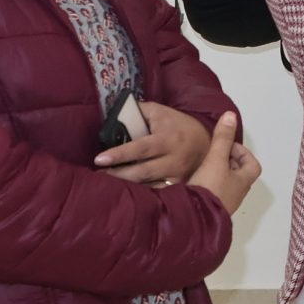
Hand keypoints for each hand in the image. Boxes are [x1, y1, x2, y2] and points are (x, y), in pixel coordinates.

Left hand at [98, 100, 216, 184]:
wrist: (207, 143)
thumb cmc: (179, 126)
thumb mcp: (161, 112)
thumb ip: (139, 111)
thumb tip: (114, 113)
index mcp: (167, 140)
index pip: (140, 148)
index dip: (119, 155)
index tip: (99, 159)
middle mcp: (173, 159)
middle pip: (141, 172)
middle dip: (117, 174)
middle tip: (97, 175)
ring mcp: (176, 175)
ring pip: (146, 185)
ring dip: (125, 185)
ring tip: (106, 184)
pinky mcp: (178, 186)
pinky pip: (155, 192)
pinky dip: (139, 193)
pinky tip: (126, 191)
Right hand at [184, 113, 260, 214]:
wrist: (193, 219)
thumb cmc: (210, 188)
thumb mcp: (216, 159)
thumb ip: (222, 138)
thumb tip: (231, 115)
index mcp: (244, 181)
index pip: (253, 165)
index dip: (243, 153)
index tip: (227, 147)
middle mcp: (237, 194)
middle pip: (239, 174)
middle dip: (228, 162)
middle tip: (213, 154)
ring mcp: (224, 203)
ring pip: (225, 184)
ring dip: (217, 173)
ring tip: (202, 165)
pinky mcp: (209, 210)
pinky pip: (212, 193)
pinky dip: (206, 184)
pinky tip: (193, 181)